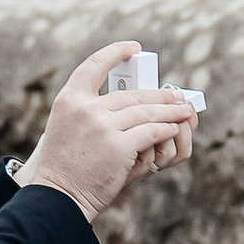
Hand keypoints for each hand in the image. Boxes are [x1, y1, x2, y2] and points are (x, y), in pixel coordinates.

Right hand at [16, 41, 199, 224]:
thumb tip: (130, 102)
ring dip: (170, 112)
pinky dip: (166, 130)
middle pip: (132, 94)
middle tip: (177, 96)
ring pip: (146, 112)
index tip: (133, 48)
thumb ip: (90, 111)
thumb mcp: (65, 127)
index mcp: (69, 100)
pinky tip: (173, 129)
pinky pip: (151, 132)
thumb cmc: (64, 166)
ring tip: (184, 111)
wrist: (58, 196)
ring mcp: (103, 127)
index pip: (94, 66)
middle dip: (159, 95)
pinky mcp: (119, 146)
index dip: (115, 53)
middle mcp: (86, 108)